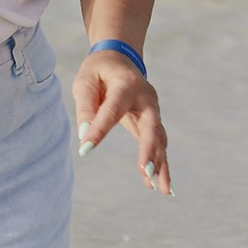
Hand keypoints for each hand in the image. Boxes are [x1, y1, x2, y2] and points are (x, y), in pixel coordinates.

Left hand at [73, 50, 170, 193]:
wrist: (120, 58)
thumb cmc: (98, 71)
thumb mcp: (85, 81)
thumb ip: (86, 106)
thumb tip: (85, 137)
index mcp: (126, 84)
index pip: (112, 111)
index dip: (99, 130)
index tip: (85, 150)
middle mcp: (146, 98)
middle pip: (152, 126)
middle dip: (149, 150)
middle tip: (146, 171)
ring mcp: (153, 110)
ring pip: (160, 139)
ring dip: (160, 163)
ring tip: (160, 189)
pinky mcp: (153, 121)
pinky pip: (159, 144)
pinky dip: (161, 164)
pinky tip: (161, 186)